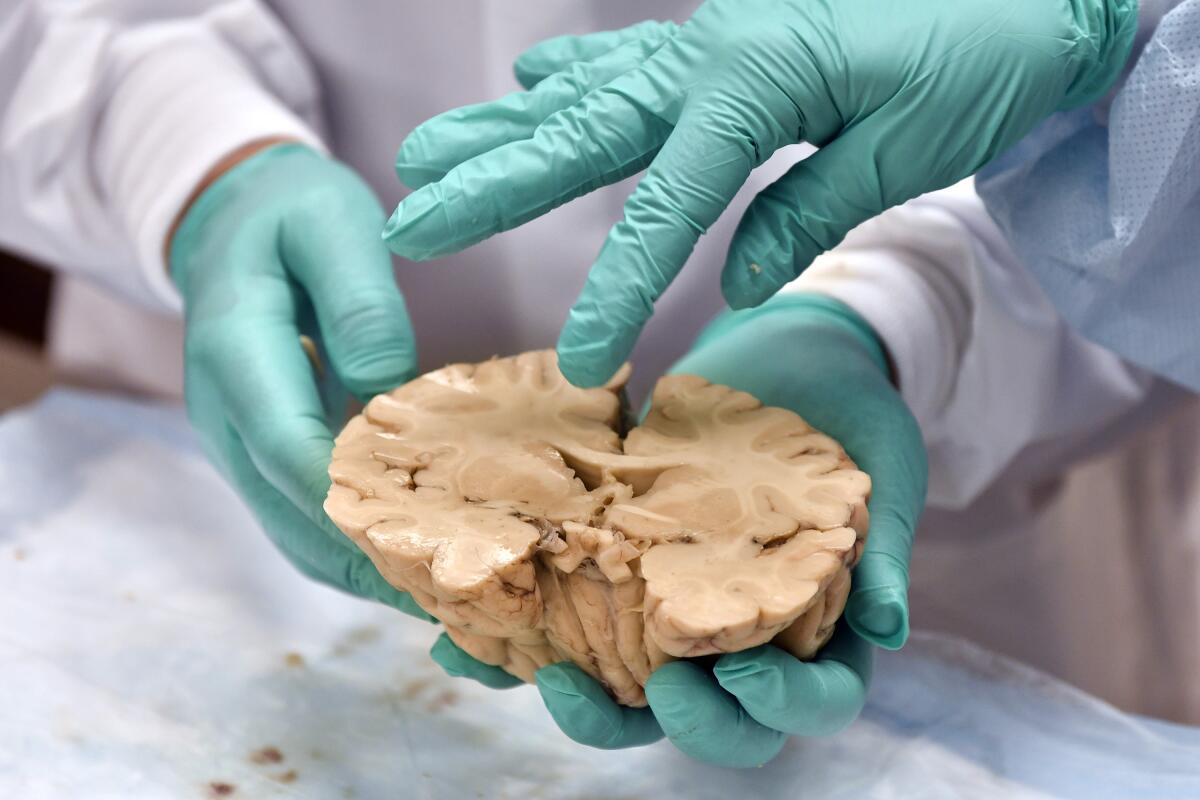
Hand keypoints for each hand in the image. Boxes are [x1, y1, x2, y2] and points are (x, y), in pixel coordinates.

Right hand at [169, 143, 428, 616]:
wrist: (233, 220)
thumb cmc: (291, 214)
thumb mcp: (332, 225)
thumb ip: (359, 302)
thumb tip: (389, 389)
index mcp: (234, 352)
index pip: (289, 450)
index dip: (356, 504)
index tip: (434, 538)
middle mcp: (222, 414)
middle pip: (291, 515)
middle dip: (372, 560)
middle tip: (456, 593)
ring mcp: (236, 442)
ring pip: (293, 535)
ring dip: (364, 571)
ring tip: (445, 596)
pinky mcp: (260, 454)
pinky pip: (300, 520)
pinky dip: (353, 550)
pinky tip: (415, 560)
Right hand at [383, 0, 1135, 386]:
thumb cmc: (981, 58)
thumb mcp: (906, 148)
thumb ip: (806, 210)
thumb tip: (735, 278)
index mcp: (754, 79)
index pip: (665, 205)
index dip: (614, 288)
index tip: (581, 363)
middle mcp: (711, 49)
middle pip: (582, 131)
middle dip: (493, 185)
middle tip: (411, 224)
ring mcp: (710, 36)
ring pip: (583, 91)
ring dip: (500, 130)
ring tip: (424, 156)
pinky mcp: (723, 39)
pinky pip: (627, 60)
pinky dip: (569, 77)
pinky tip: (526, 84)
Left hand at [433, 293, 927, 764]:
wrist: (791, 352)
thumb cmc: (851, 415)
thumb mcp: (882, 474)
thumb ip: (883, 551)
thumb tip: (890, 630)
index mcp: (821, 627)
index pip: (814, 701)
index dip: (781, 706)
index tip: (742, 669)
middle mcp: (747, 634)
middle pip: (722, 723)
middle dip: (692, 722)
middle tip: (660, 684)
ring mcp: (678, 611)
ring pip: (638, 697)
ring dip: (596, 708)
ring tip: (550, 681)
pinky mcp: (621, 574)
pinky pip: (574, 629)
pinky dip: (526, 648)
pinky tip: (482, 636)